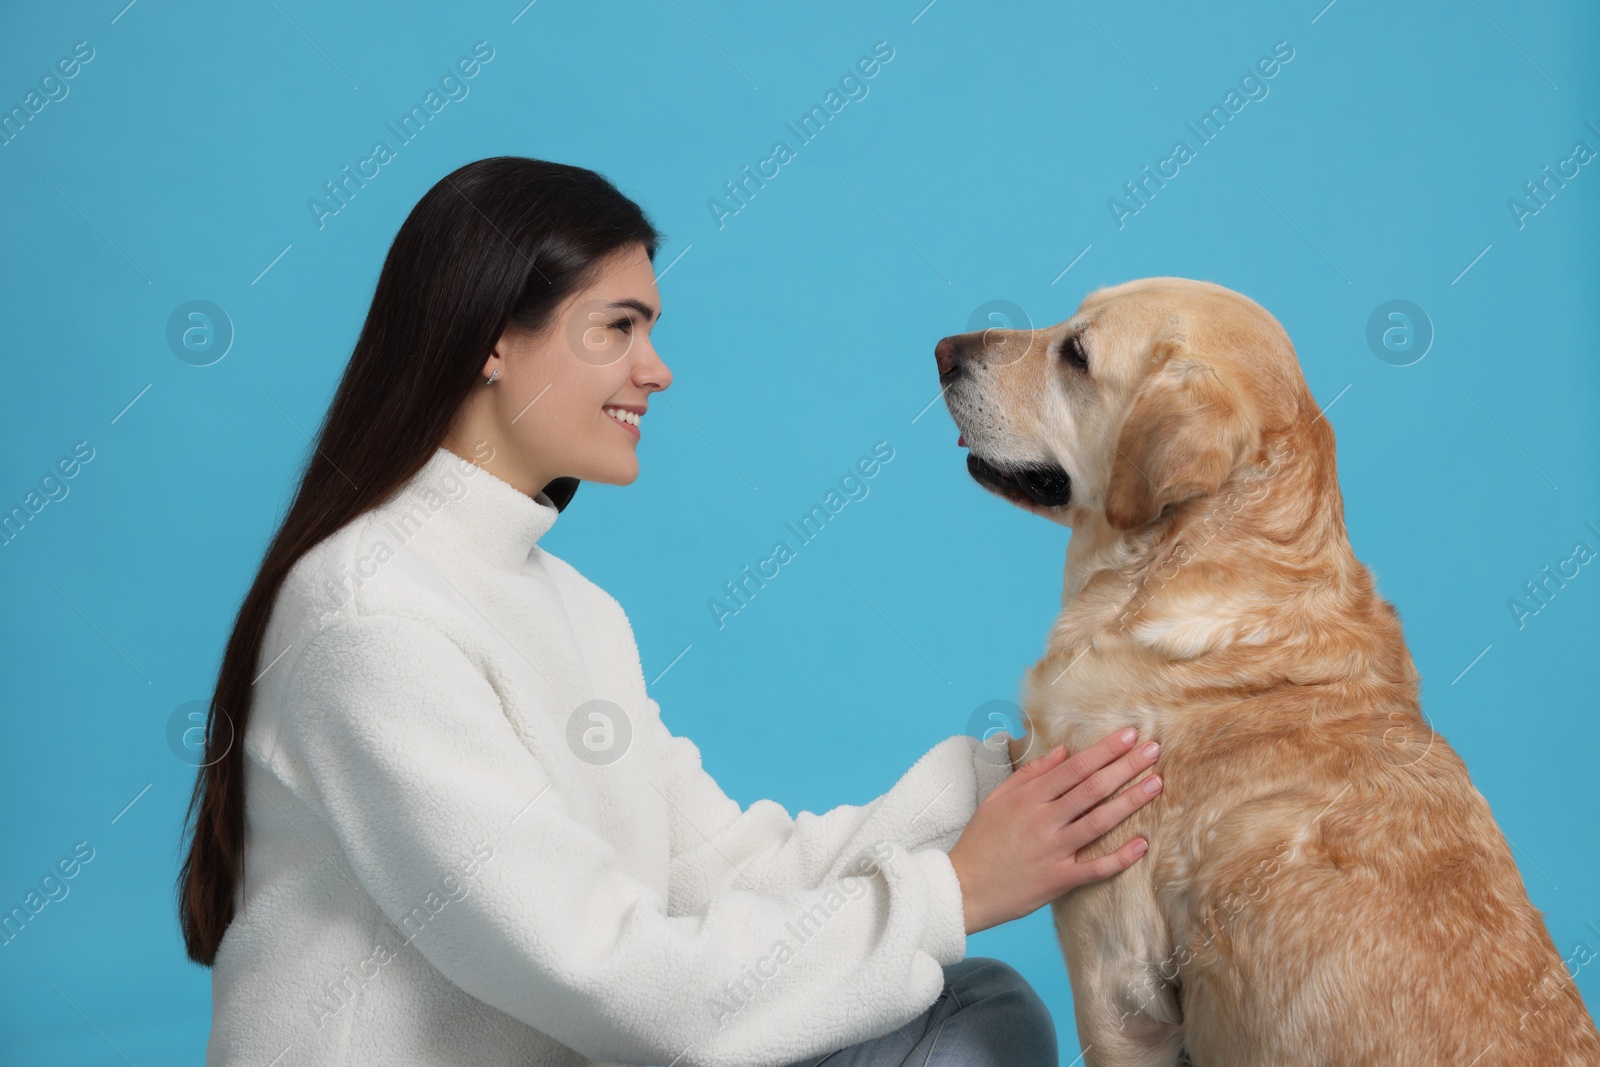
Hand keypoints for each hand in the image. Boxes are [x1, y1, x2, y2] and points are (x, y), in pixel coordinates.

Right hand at [948, 726, 1161, 934]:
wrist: (963, 888)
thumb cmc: (980, 840)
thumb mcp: (998, 798)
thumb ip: (1031, 773)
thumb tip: (1062, 751)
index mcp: (1028, 797)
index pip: (1074, 767)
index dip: (1104, 750)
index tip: (1128, 734)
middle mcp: (1043, 820)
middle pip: (1092, 789)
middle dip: (1126, 767)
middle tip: (1154, 750)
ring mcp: (1053, 850)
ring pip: (1099, 822)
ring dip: (1131, 802)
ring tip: (1156, 784)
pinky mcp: (1058, 880)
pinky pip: (1095, 868)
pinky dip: (1120, 857)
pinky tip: (1142, 843)